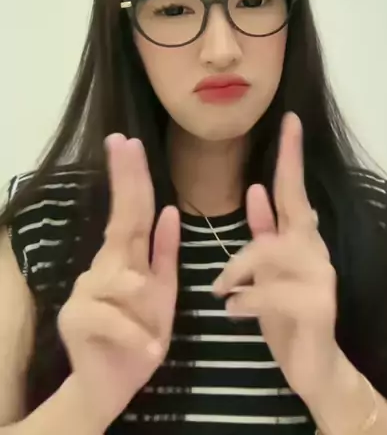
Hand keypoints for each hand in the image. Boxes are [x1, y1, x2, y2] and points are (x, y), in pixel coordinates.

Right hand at [57, 134, 179, 431]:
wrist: (112, 385)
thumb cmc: (141, 334)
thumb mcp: (162, 292)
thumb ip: (164, 253)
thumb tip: (170, 210)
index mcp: (127, 258)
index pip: (133, 210)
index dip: (133, 176)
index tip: (129, 140)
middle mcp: (103, 267)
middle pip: (120, 219)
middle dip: (126, 179)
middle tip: (125, 142)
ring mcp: (85, 291)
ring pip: (124, 280)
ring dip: (145, 307)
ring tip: (153, 336)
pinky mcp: (76, 320)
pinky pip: (115, 319)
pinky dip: (137, 335)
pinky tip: (150, 350)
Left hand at [212, 112, 341, 405]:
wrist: (315, 372)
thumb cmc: (287, 318)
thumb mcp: (268, 273)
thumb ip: (265, 233)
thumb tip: (258, 189)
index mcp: (300, 242)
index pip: (293, 191)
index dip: (291, 156)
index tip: (290, 119)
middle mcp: (315, 252)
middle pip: (294, 206)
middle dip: (288, 171)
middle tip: (280, 137)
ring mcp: (321, 279)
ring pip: (274, 251)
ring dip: (239, 267)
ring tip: (219, 289)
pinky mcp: (317, 309)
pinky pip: (274, 293)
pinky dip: (247, 299)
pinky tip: (232, 310)